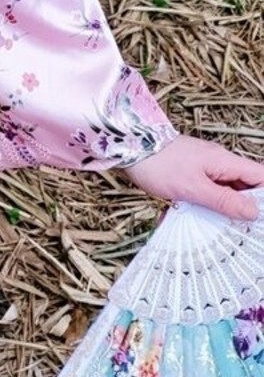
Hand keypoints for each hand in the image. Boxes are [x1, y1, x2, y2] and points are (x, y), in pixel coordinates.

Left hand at [123, 134, 263, 220]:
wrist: (127, 146)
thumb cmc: (158, 164)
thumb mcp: (193, 188)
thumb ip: (224, 200)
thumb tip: (253, 212)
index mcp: (224, 161)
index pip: (259, 176)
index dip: (263, 197)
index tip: (258, 218)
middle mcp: (217, 161)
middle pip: (244, 185)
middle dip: (244, 207)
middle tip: (241, 229)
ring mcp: (203, 166)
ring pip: (225, 189)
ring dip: (223, 207)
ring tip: (219, 227)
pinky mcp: (189, 172)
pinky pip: (207, 189)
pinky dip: (206, 203)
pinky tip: (198, 217)